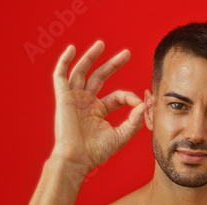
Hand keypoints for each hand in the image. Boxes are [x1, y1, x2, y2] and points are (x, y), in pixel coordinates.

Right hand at [50, 40, 146, 174]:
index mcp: (98, 110)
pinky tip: (71, 49)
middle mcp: (86, 102)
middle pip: (99, 76)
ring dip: (90, 57)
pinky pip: (60, 76)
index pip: (117, 96)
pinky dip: (64, 61)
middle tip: (127, 53)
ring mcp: (74, 98)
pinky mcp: (63, 98)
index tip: (139, 103)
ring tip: (101, 44)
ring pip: (81, 71)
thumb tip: (145, 104)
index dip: (129, 97)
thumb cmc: (95, 152)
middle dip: (113, 64)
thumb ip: (134, 121)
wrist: (76, 159)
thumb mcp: (120, 136)